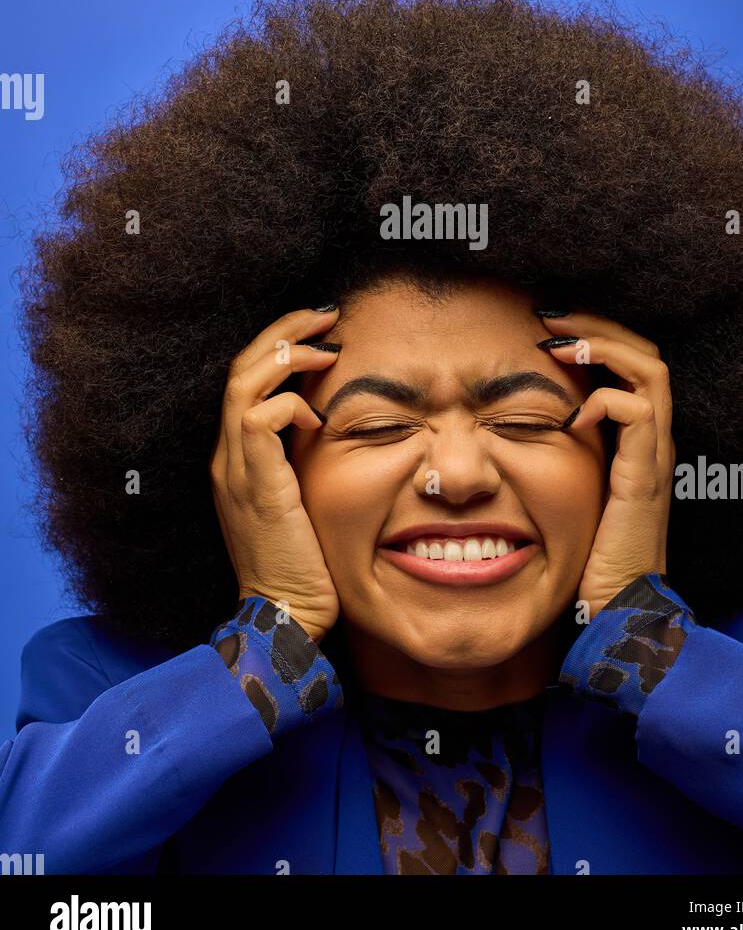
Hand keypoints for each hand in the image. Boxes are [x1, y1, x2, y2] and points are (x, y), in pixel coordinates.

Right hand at [209, 306, 341, 643]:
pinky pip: (258, 423)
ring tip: (326, 346)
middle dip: (281, 332)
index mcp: (237, 457)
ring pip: (243, 385)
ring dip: (286, 356)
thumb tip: (328, 414)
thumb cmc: (305, 560)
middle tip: (324, 314)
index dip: (277, 346)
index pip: (244, 380)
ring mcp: (237, 472)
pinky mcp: (256, 487)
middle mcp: (228, 458)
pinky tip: (318, 416)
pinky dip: (289, 406)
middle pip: (239, 369)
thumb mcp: (301, 494)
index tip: (320, 330)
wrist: (286, 615)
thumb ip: (303, 455)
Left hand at [538, 312, 674, 620]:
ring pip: (650, 369)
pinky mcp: (645, 479)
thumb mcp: (560, 492)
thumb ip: (548, 456)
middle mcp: (651, 439)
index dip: (592, 332)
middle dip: (596, 323)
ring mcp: (653, 456)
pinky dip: (607, 398)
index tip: (542, 322)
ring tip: (558, 342)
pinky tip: (573, 412)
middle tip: (546, 312)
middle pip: (645, 351)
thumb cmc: (583, 559)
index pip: (629, 361)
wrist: (617, 612)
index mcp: (633, 438)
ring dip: (603, 345)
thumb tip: (497, 424)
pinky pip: (641, 414)